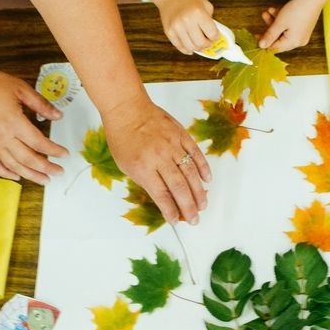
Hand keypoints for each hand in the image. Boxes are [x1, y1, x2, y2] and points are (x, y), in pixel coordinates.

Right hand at [0, 66, 66, 184]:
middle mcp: (3, 136)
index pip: (39, 143)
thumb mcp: (21, 89)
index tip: (64, 154)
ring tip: (44, 179)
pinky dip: (6, 174)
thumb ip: (41, 104)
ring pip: (14, 166)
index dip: (54, 151)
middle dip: (46, 168)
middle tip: (59, 171)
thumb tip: (57, 115)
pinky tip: (17, 176)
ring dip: (30, 176)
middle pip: (28, 159)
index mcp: (14, 122)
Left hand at [106, 97, 209, 224]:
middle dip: (188, 207)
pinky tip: (207, 180)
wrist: (127, 108)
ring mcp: (172, 145)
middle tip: (194, 219)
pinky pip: (195, 153)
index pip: (161, 195)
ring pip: (190, 173)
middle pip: (179, 187)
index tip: (175, 221)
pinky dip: (203, 167)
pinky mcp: (181, 134)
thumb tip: (163, 197)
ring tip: (203, 205)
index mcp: (143, 167)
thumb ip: (144, 180)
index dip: (170, 211)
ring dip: (199, 191)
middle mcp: (159, 157)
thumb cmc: (122, 137)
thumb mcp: (125, 165)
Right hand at [157, 0, 218, 54]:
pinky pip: (180, 47)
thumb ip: (210, 20)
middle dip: (207, 45)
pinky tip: (190, 46)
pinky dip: (187, 49)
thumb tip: (214, 36)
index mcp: (198, 13)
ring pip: (190, 48)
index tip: (215, 36)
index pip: (212, 34)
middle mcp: (187, 20)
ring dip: (197, 48)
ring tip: (199, 44)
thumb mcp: (205, 4)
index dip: (216, 37)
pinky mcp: (169, 32)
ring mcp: (176, 27)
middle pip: (201, 43)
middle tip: (208, 42)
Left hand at [259, 0, 323, 52]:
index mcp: (293, 43)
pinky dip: (281, 20)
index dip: (265, 42)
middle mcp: (298, 41)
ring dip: (274, 21)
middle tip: (263, 18)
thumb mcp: (280, 23)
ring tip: (267, 11)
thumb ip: (270, 35)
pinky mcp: (302, 26)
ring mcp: (301, 34)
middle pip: (279, 39)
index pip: (275, 47)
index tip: (256, 36)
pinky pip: (288, 26)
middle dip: (270, 28)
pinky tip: (275, 10)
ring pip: (283, 31)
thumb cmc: (298, 10)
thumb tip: (261, 46)